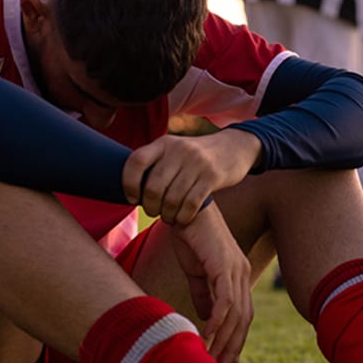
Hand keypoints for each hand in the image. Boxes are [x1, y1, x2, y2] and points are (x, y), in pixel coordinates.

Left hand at [123, 129, 260, 225]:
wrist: (233, 147)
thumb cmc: (195, 157)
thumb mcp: (174, 150)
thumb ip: (155, 163)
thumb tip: (130, 189)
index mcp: (163, 143)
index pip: (136, 162)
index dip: (129, 183)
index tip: (133, 197)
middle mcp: (178, 150)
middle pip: (153, 187)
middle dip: (150, 207)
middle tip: (154, 212)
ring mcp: (197, 163)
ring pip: (172, 199)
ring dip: (167, 215)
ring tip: (169, 217)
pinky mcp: (212, 176)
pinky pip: (191, 204)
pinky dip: (183, 217)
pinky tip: (182, 219)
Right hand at [169, 202, 253, 362]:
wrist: (184, 209)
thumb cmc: (189, 236)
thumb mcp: (196, 271)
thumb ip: (203, 294)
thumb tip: (206, 318)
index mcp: (237, 275)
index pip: (243, 314)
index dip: (236, 338)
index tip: (226, 360)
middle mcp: (242, 274)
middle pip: (243, 319)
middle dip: (231, 346)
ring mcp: (235, 270)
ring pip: (235, 314)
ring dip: (223, 339)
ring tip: (211, 358)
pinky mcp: (223, 266)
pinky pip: (224, 300)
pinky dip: (217, 321)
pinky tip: (206, 336)